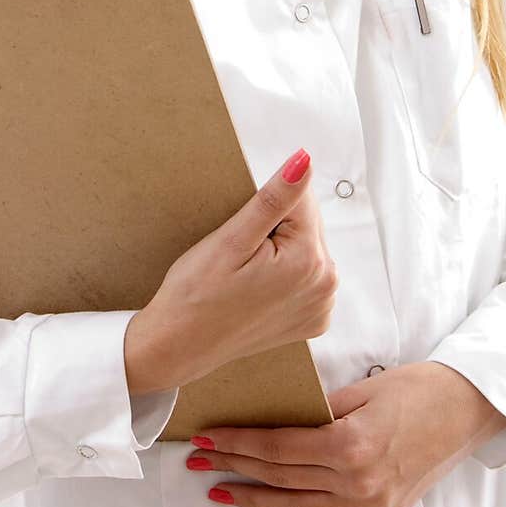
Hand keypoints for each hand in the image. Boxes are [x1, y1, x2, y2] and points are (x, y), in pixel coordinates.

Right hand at [125, 149, 337, 393]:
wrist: (178, 346)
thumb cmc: (196, 293)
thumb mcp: (231, 240)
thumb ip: (274, 198)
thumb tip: (304, 161)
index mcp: (310, 262)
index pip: (301, 198)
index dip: (266, 205)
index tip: (242, 232)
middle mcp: (326, 286)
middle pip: (308, 223)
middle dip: (276, 226)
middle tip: (239, 254)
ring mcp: (321, 306)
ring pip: (306, 247)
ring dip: (281, 248)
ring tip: (245, 271)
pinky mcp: (313, 319)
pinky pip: (305, 275)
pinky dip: (284, 273)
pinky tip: (256, 286)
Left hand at [184, 361, 505, 506]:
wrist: (467, 409)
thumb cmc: (419, 389)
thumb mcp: (362, 389)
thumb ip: (318, 408)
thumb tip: (277, 416)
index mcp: (350, 444)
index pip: (277, 447)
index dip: (237, 443)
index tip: (206, 437)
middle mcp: (359, 480)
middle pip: (281, 477)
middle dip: (235, 467)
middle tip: (200, 460)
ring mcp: (372, 503)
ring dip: (256, 499)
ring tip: (222, 490)